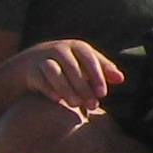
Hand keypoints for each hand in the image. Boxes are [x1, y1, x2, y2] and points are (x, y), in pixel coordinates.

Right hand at [9, 39, 124, 114]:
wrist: (34, 62)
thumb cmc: (69, 65)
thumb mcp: (86, 64)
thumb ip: (104, 70)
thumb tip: (121, 79)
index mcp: (78, 47)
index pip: (90, 59)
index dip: (97, 76)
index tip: (103, 94)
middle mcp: (60, 49)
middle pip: (72, 67)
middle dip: (84, 86)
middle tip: (93, 105)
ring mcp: (43, 57)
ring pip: (54, 71)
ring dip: (66, 88)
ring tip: (76, 104)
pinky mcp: (31, 69)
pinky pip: (39, 78)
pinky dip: (48, 89)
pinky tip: (58, 100)